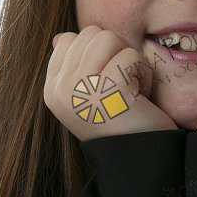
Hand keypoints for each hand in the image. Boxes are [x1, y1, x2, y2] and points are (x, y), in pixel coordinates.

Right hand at [45, 26, 177, 141]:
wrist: (140, 161)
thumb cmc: (120, 125)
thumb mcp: (88, 96)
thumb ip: (74, 67)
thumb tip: (60, 38)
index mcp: (53, 90)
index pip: (68, 39)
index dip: (98, 52)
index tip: (107, 82)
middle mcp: (61, 90)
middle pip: (91, 34)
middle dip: (115, 53)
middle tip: (123, 86)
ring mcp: (81, 89)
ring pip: (108, 38)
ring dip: (129, 59)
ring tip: (131, 88)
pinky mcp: (106, 89)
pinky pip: (129, 55)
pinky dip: (143, 72)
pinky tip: (140, 96)